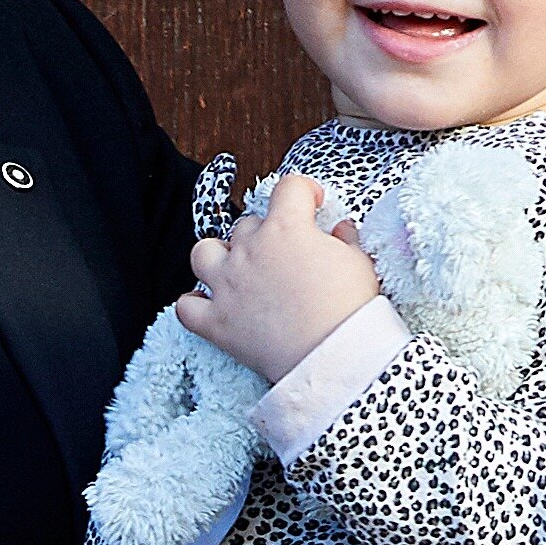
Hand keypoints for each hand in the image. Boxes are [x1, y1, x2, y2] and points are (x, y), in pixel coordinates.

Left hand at [174, 171, 382, 386]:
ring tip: (235, 269)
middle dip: (264, 234)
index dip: (302, 192)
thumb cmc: (350, 310)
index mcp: (286, 228)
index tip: (310, 203)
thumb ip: (345, 240)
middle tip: (283, 255)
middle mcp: (250, 250)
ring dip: (217, 257)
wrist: (335, 357)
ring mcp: (228, 285)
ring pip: (203, 253)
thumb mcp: (359, 264)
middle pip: (246, 225)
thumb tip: (340, 230)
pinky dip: (194, 305)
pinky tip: (208, 305)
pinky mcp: (217, 322)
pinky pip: (186, 307)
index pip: (288, 188)